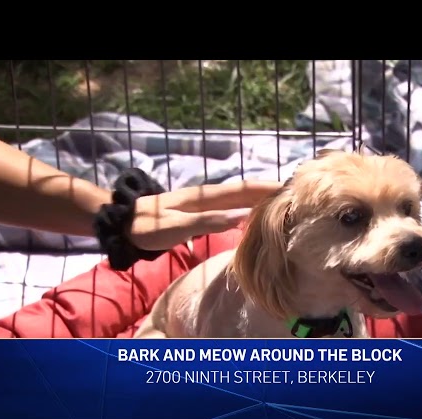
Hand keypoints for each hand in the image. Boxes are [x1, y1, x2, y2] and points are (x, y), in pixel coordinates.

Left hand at [129, 180, 280, 250]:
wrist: (125, 223)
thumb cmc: (149, 227)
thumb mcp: (177, 227)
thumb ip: (209, 222)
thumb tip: (243, 217)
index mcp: (207, 197)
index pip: (245, 189)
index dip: (269, 188)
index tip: (293, 189)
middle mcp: (210, 196)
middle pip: (247, 191)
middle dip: (271, 192)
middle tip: (297, 197)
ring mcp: (206, 203)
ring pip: (240, 199)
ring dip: (261, 200)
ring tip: (283, 204)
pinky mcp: (202, 211)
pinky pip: (232, 207)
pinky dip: (247, 209)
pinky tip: (254, 215)